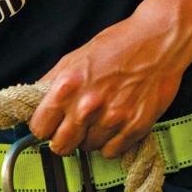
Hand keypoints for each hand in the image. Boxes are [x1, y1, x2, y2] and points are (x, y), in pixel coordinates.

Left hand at [31, 0, 191, 158]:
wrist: (158, 39)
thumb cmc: (116, 45)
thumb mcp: (72, 59)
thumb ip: (49, 84)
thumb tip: (33, 105)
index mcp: (66, 89)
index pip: (39, 129)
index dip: (43, 128)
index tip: (50, 125)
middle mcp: (87, 107)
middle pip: (60, 146)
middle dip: (63, 138)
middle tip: (72, 128)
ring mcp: (112, 118)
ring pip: (86, 149)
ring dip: (89, 139)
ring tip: (97, 120)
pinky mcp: (135, 125)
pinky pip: (111, 152)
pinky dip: (110, 144)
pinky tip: (113, 128)